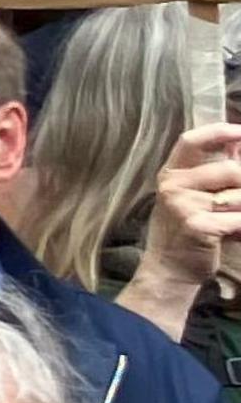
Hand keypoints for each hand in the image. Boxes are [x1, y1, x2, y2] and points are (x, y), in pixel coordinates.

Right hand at [124, 121, 240, 333]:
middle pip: (231, 169)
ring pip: (239, 195)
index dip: (219, 132)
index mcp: (171, 175)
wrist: (169, 269)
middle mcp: (173, 186)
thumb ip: (215, 172)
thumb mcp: (194, 197)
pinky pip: (239, 219)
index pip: (191, 141)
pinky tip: (234, 235)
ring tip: (234, 222)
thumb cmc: (187, 231)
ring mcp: (183, 206)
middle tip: (238, 202)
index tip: (240, 133)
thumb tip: (239, 146)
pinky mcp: (198, 226)